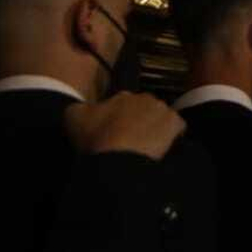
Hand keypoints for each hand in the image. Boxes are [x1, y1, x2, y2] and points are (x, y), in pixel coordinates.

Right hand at [64, 92, 185, 159]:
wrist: (119, 156)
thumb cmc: (95, 137)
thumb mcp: (73, 118)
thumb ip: (78, 108)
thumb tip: (82, 107)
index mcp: (121, 96)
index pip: (122, 103)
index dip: (118, 117)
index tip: (114, 131)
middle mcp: (144, 97)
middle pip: (143, 108)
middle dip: (139, 120)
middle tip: (131, 140)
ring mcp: (162, 109)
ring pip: (161, 117)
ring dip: (156, 127)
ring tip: (148, 146)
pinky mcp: (176, 124)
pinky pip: (177, 128)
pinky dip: (173, 136)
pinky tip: (164, 148)